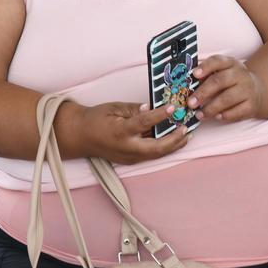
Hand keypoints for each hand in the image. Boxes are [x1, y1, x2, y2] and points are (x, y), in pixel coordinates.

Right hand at [71, 101, 189, 164]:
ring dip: (174, 145)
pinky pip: (152, 154)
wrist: (80, 136)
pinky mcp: (131, 160)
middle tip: (187, 128)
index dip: (160, 115)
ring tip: (187, 134)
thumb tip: (151, 107)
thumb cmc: (96, 119)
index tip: (173, 107)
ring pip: (157, 154)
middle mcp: (126, 148)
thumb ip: (134, 109)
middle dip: (175, 139)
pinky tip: (173, 139)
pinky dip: (164, 147)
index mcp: (120, 132)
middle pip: (157, 148)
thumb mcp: (114, 108)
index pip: (144, 123)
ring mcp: (129, 157)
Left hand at [186, 55, 264, 121]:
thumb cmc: (232, 82)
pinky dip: (225, 115)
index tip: (194, 75)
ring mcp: (248, 89)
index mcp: (231, 63)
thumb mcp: (222, 73)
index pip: (217, 61)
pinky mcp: (252, 105)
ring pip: (227, 98)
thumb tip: (190, 85)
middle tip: (191, 103)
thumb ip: (207, 76)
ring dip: (210, 108)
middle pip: (220, 81)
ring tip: (199, 115)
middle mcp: (241, 74)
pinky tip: (216, 117)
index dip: (205, 67)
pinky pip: (237, 111)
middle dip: (203, 93)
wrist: (257, 91)